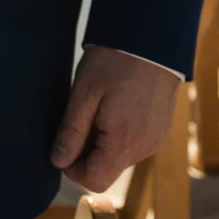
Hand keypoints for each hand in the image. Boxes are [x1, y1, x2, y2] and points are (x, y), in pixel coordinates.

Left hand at [51, 45, 179, 192]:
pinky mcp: (160, 131)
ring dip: (103, 142)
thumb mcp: (84, 94)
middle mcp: (144, 147)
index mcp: (124, 142)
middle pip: (107, 169)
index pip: (95, 180)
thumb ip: (71, 132)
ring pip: (119, 157)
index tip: (66, 143)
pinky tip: (115, 106)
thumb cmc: (115, 61)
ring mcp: (155, 140)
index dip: (74, 168)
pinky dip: (119, 134)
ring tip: (99, 107)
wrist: (151, 38)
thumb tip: (58, 161)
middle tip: (80, 117)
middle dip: (87, 152)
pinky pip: (134, 144)